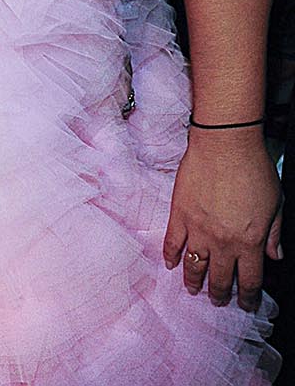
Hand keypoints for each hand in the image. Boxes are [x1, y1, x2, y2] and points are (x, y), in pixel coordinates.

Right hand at [163, 129, 282, 310]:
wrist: (225, 142)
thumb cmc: (253, 168)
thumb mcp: (275, 203)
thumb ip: (274, 234)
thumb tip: (275, 256)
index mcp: (250, 242)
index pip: (248, 281)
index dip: (247, 298)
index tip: (245, 304)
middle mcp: (223, 242)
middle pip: (219, 280)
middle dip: (219, 295)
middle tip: (218, 300)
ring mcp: (199, 229)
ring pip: (194, 267)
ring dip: (194, 283)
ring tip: (194, 289)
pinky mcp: (180, 214)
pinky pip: (172, 243)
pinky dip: (170, 256)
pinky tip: (171, 263)